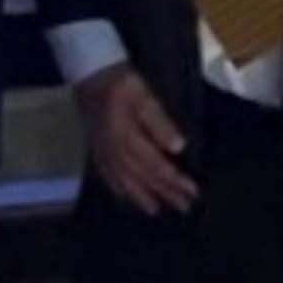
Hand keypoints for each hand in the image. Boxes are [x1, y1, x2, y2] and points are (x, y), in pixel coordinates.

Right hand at [71, 64, 197, 215]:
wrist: (88, 72)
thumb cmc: (120, 82)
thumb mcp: (144, 95)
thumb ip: (159, 122)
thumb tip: (178, 148)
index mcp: (127, 139)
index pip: (156, 166)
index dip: (176, 181)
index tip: (194, 192)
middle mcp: (114, 151)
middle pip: (143, 177)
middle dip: (164, 193)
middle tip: (184, 207)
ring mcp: (103, 152)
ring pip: (124, 181)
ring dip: (141, 197)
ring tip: (156, 210)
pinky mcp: (96, 149)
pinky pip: (107, 175)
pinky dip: (118, 189)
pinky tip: (125, 196)